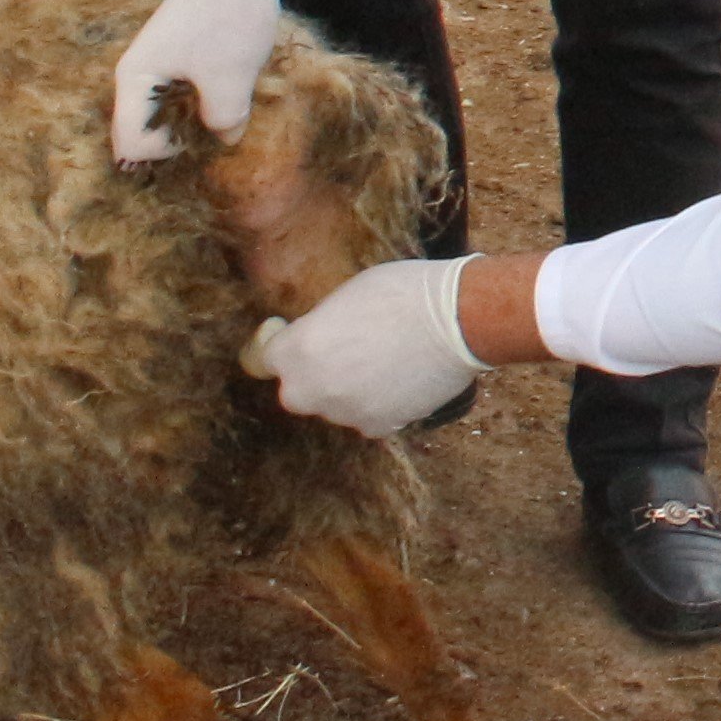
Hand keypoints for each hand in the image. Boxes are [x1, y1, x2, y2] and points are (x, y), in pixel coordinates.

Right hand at [111, 0, 282, 163]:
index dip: (163, 154)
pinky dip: (202, 108)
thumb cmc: (227, 20)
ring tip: (226, 120)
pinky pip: (182, 100)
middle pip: (144, 134)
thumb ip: (223, 119)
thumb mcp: (229, 77)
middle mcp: (138, 79)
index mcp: (135, 81)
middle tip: (215, 137)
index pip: (130, 145)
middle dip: (177, 144)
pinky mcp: (181, 63)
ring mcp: (159, 70)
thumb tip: (226, 138)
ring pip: (166, 117)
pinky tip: (231, 103)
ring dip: (193, 126)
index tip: (199, 139)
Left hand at [246, 256, 484, 434]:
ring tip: (383, 362)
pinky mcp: (380, 426)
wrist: (460, 320)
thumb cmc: (404, 293)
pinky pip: (367, 418)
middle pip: (295, 390)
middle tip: (342, 351)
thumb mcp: (346, 296)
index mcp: (298, 350)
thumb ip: (320, 326)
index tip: (288, 333)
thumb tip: (320, 339)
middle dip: (312, 374)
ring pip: (335, 405)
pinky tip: (400, 379)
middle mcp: (313, 389)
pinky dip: (379, 404)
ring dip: (348, 389)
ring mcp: (345, 413)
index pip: (259, 360)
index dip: (273, 344)